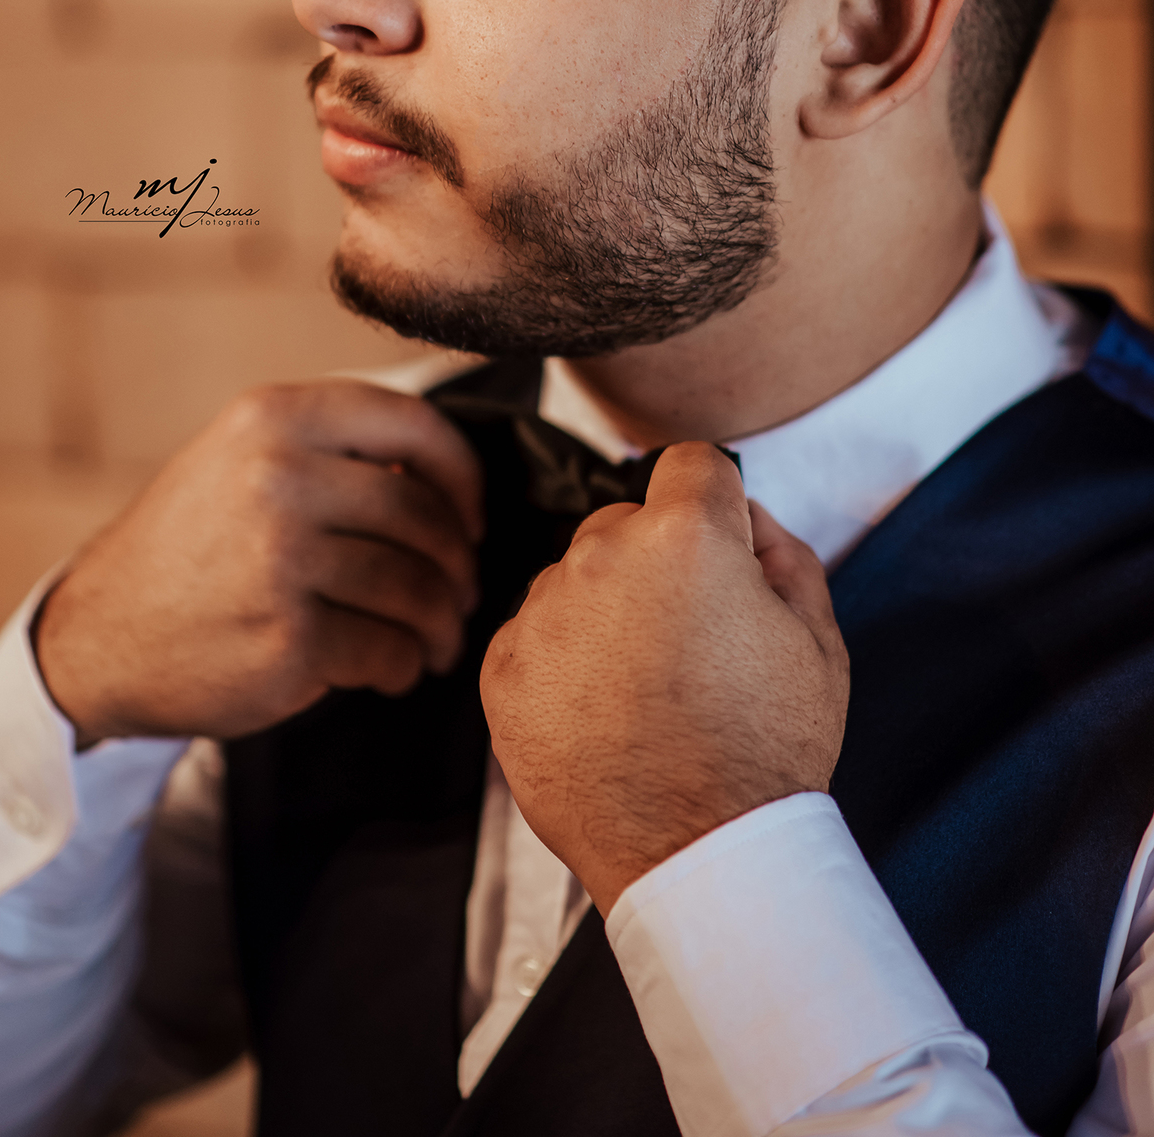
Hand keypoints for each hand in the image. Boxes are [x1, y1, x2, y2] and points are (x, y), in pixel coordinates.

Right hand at [35, 380, 482, 742]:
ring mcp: (281, 558)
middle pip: (421, 515)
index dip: (462, 475)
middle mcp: (276, 477)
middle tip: (461, 593)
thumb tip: (448, 474)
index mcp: (274, 417)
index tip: (471, 517)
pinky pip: (388, 648)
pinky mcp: (288, 637)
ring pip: (414, 586)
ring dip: (441, 622)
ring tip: (436, 638)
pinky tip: (392, 669)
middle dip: (458, 563)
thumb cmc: (193, 548)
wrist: (99, 638)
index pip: (414, 423)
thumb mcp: (242, 460)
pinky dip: (404, 664)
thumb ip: (333, 450)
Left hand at [480, 442, 848, 915]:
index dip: (714, 504)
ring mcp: (543, 613)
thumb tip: (744, 516)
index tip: (720, 549)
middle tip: (689, 641)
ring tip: (644, 690)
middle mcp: (601, 556)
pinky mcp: (502, 669)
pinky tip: (602, 714)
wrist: (697, 857)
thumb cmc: (766, 750)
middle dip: (656, 561)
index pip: (690, 464)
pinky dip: (563, 661)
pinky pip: (534, 634)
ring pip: (575, 578)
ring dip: (605, 611)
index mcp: (685, 535)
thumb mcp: (818, 638)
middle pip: (625, 522)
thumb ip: (782, 551)